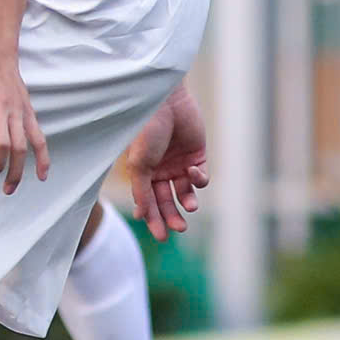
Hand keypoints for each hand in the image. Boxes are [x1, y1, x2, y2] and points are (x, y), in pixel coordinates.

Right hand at [122, 84, 208, 238]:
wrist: (165, 103)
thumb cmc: (146, 132)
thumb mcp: (139, 165)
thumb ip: (142, 191)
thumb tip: (141, 216)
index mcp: (143, 173)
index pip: (149, 202)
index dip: (154, 219)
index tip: (161, 236)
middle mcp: (160, 171)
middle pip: (168, 201)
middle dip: (173, 216)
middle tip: (179, 229)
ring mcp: (179, 164)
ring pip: (186, 192)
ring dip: (188, 202)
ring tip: (189, 207)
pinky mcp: (197, 156)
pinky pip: (200, 177)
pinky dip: (198, 180)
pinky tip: (192, 173)